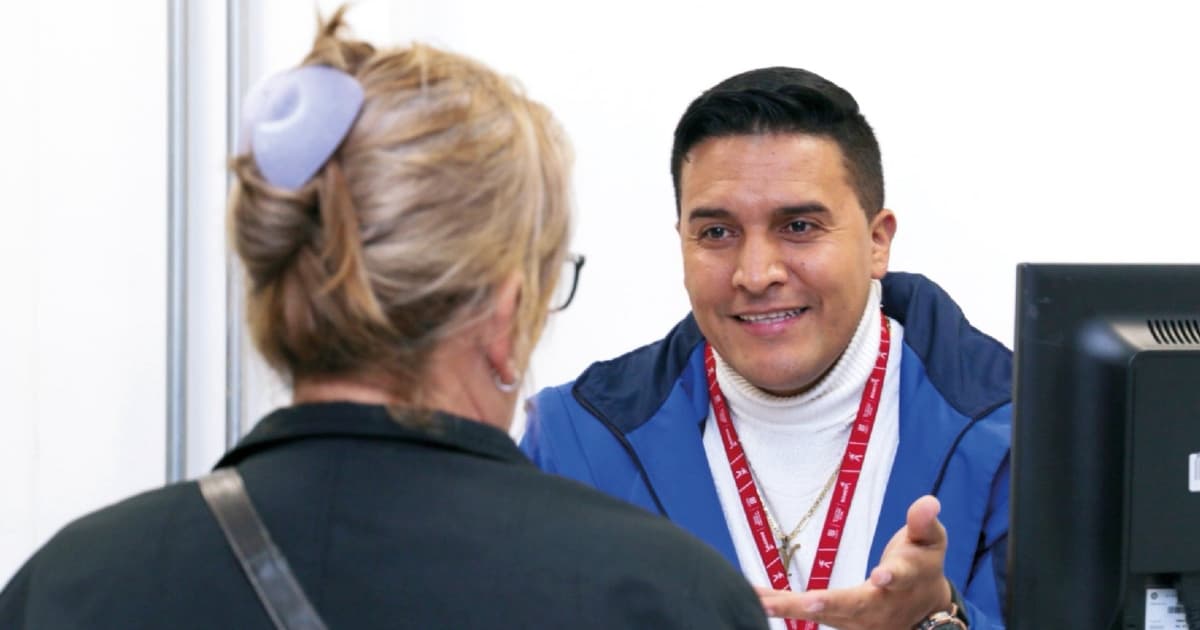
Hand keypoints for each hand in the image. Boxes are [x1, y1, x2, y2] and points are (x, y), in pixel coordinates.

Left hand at [756, 495, 952, 628]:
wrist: (926, 611)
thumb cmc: (922, 566)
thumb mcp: (931, 542)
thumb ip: (925, 523)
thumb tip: (929, 502)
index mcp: (905, 580)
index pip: (899, 577)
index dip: (891, 576)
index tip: (880, 576)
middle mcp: (879, 604)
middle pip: (852, 605)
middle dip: (828, 605)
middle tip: (806, 603)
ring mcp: (858, 619)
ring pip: (822, 614)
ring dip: (790, 608)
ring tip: (760, 600)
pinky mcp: (839, 622)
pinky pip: (806, 615)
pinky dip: (782, 608)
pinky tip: (756, 600)